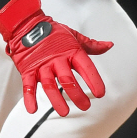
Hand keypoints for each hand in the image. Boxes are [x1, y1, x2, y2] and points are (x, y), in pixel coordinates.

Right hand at [0, 0, 111, 116]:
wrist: (27, 25)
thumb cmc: (53, 33)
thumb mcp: (74, 36)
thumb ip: (91, 45)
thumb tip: (109, 45)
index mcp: (71, 51)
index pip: (86, 67)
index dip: (94, 80)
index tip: (100, 93)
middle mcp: (57, 59)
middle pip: (68, 79)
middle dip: (77, 95)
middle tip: (85, 106)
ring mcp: (42, 65)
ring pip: (49, 85)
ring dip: (56, 100)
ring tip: (64, 112)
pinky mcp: (28, 70)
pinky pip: (28, 86)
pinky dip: (29, 98)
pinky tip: (33, 109)